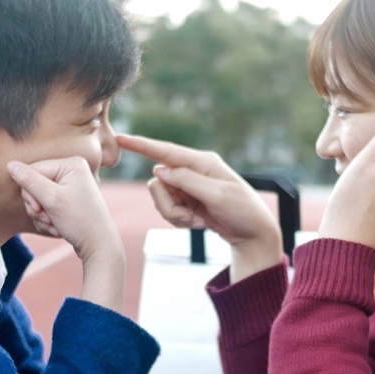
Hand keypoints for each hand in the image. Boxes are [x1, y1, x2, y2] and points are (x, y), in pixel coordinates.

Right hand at [6, 158, 124, 264]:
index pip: (32, 170)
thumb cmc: (79, 221)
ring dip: (41, 215)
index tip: (39, 209)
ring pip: (38, 197)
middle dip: (36, 205)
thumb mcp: (51, 199)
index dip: (29, 192)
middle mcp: (72, 170)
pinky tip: (58, 228)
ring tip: (54, 224)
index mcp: (71, 163)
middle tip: (47, 218)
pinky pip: (47, 205)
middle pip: (34, 183)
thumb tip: (10, 164)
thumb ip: (29, 181)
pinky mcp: (68, 199)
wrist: (98, 246)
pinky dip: (48, 218)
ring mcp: (71, 186)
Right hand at [116, 134, 281, 282]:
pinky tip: (200, 223)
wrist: (253, 234)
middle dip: (168, 205)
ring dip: (176, 216)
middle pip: (157, 182)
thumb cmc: (243, 211)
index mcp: (202, 162)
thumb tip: (159, 170)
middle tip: (191, 217)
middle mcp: (192, 171)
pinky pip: (168, 210)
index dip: (141, 145)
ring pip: (160, 199)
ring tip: (198, 221)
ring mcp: (188, 187)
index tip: (121, 138)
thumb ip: (187, 181)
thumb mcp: (218, 196)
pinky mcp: (186, 201)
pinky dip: (181, 221)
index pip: (166, 151)